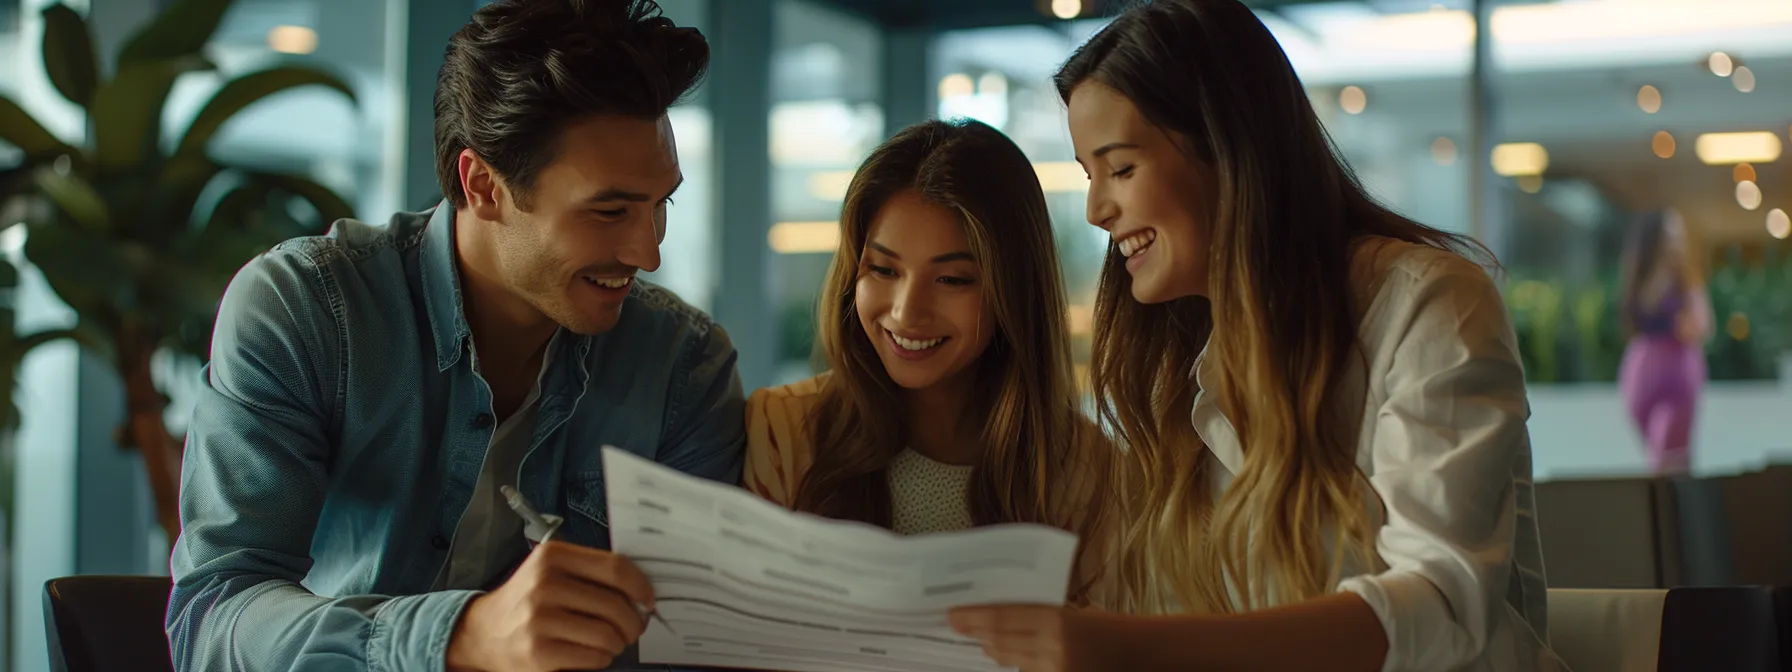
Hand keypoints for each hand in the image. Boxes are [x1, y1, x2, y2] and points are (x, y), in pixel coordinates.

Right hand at [447, 541, 653, 671]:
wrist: (482, 633)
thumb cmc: (527, 601)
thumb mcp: (551, 571)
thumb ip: (591, 572)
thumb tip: (642, 591)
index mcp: (553, 557)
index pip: (615, 568)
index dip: (641, 586)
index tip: (648, 599)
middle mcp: (545, 584)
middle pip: (615, 604)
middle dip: (634, 622)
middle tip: (634, 628)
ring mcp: (540, 619)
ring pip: (608, 634)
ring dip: (618, 643)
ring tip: (611, 642)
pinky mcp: (539, 652)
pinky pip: (594, 657)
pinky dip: (602, 659)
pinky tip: (592, 654)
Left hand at [949, 605, 1114, 671]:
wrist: (1135, 654)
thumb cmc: (1104, 627)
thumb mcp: (1072, 612)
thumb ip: (1039, 614)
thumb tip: (997, 615)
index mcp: (1057, 621)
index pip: (1003, 618)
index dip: (974, 617)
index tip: (953, 614)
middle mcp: (1052, 649)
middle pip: (1000, 640)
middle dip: (977, 632)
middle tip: (957, 624)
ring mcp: (1054, 670)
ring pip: (1009, 658)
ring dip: (992, 648)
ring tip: (981, 638)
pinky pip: (1026, 670)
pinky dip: (1014, 662)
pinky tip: (1003, 653)